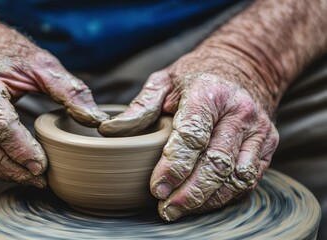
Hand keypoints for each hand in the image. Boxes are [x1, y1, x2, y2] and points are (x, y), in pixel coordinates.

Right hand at [0, 25, 107, 187]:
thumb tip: (96, 120)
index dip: (22, 150)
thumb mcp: (41, 64)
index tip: (43, 167)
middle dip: (17, 169)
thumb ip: (70, 91)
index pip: (0, 126)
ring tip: (35, 179)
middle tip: (44, 180)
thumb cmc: (6, 52)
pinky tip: (18, 169)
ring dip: (7, 172)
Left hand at [100, 47, 278, 220]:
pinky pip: (249, 179)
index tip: (156, 189)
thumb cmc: (197, 76)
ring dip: (207, 200)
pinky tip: (204, 201)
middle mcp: (238, 112)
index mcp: (209, 93)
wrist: (244, 65)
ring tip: (180, 209)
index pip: (192, 136)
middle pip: (215, 163)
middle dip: (189, 193)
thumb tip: (108, 130)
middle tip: (166, 209)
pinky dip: (226, 195)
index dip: (173, 166)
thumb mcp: (165, 81)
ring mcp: (257, 129)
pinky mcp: (267, 144)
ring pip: (236, 177)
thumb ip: (140, 107)